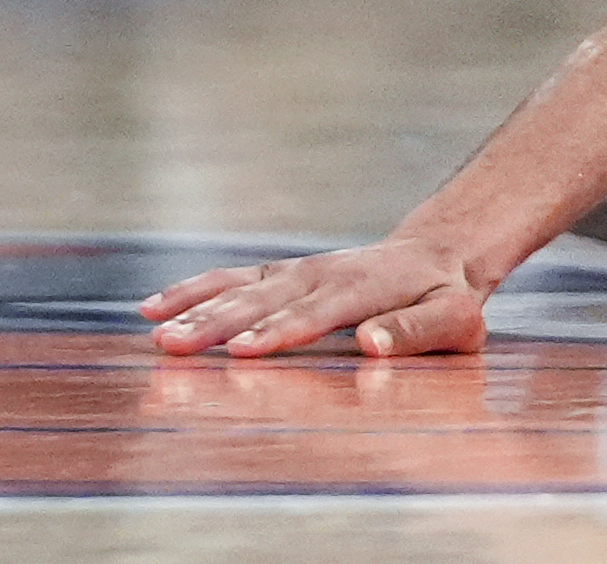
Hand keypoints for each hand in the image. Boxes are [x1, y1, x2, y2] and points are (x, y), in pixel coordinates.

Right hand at [141, 235, 490, 358]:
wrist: (435, 255)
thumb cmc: (447, 299)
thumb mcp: (454, 320)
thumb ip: (417, 331)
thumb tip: (371, 344)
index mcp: (364, 286)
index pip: (316, 312)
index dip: (279, 330)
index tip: (242, 351)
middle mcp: (321, 273)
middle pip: (263, 300)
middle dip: (217, 324)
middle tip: (175, 348)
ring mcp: (295, 270)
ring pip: (238, 287)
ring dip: (194, 309)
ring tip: (155, 332)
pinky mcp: (277, 274)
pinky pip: (228, 280)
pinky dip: (190, 290)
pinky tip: (151, 308)